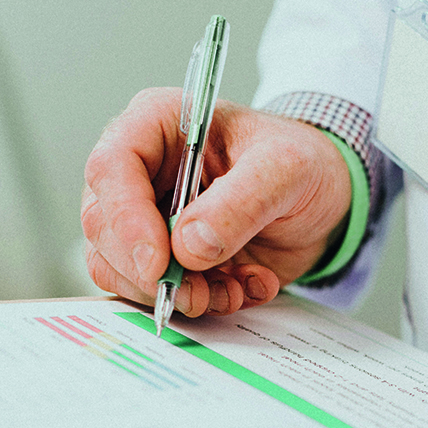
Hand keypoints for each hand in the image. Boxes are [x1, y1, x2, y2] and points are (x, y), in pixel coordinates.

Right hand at [82, 88, 351, 316]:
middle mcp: (140, 172)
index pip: (111, 168)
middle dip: (149, 271)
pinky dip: (198, 303)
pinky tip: (239, 288)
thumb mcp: (286, 169)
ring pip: (118, 268)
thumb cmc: (301, 162)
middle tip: (197, 292)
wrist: (324, 198)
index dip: (126, 220)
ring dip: (175, 293)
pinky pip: (152, 293)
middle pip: (103, 226)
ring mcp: (146, 218)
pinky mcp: (163, 259)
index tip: (158, 263)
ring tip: (230, 288)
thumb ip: (240, 203)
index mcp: (157, 125)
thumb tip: (188, 246)